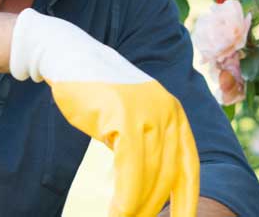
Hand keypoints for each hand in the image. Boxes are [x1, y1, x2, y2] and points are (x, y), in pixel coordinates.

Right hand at [11, 8, 199, 216]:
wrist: (70, 58)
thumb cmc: (98, 94)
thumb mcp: (132, 118)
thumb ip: (145, 144)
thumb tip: (147, 188)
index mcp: (175, 114)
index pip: (188, 166)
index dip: (188, 199)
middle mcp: (168, 113)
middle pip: (167, 175)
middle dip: (152, 207)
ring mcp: (148, 114)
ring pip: (149, 176)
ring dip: (136, 208)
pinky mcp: (125, 117)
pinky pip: (130, 170)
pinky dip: (125, 198)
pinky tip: (117, 213)